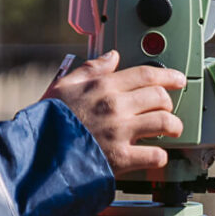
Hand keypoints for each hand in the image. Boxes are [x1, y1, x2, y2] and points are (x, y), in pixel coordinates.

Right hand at [44, 51, 186, 174]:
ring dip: (173, 126)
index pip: (146, 74)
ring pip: (165, 123)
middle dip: (169, 102)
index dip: (168, 75)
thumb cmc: (47, 122)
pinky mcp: (122, 159)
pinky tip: (156, 154)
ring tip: (172, 130)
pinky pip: (156, 155)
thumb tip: (111, 56)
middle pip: (160, 97)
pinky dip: (160, 156)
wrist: (36, 155)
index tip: (178, 79)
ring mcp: (120, 132)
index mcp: (103, 87)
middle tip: (168, 108)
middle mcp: (115, 106)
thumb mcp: (63, 86)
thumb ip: (90, 69)